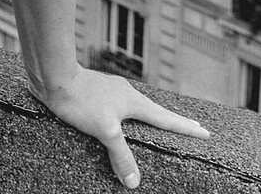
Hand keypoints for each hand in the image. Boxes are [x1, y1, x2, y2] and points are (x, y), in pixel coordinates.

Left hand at [34, 68, 211, 188]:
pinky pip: (122, 106)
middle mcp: (127, 94)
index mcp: (135, 102)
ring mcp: (113, 91)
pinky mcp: (99, 92)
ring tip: (159, 123)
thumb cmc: (81, 101)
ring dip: (152, 116)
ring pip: (138, 107)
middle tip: (192, 126)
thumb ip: (121, 156)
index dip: (186, 128)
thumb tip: (134, 181)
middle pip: (156, 111)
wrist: (55, 78)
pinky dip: (131, 114)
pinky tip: (122, 118)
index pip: (167, 119)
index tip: (205, 132)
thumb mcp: (105, 131)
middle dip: (174, 121)